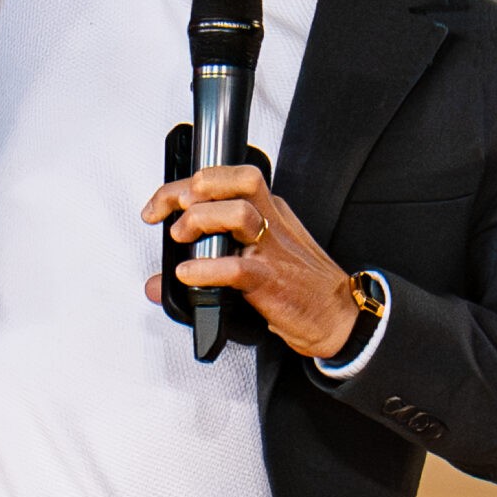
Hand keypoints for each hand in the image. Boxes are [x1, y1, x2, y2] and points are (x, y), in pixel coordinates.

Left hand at [141, 165, 361, 359]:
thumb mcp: (254, 263)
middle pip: (236, 183)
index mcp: (269, 211)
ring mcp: (273, 250)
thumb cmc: (301, 287)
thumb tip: (158, 283)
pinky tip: (188, 274)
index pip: (227, 178)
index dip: (185, 184)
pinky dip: (206, 269)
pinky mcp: (271, 280)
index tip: (159, 206)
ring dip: (201, 221)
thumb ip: (203, 265)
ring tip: (181, 238)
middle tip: (166, 215)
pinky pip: (236, 267)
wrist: (339, 317)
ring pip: (239, 213)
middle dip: (191, 191)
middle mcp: (272, 221)